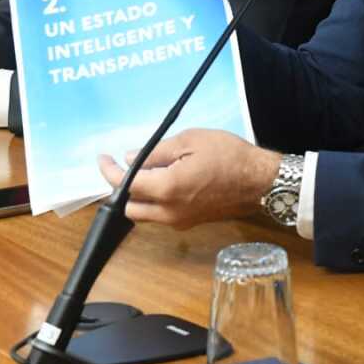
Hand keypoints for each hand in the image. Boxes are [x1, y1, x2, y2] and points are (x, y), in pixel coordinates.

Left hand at [97, 129, 281, 228]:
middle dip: (120, 188)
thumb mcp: (191, 140)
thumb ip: (157, 151)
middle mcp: (169, 212)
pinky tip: (163, 181)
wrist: (261, 181)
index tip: (103, 159)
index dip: (110, 172)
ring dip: (137, 196)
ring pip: (145, 214)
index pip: (127, 184)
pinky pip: (162, 216)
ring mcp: (180, 221)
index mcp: (167, 188)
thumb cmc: (229, 156)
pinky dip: (154, 201)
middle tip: (121, 167)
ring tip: (142, 173)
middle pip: (130, 207)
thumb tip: (132, 158)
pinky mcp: (190, 223)